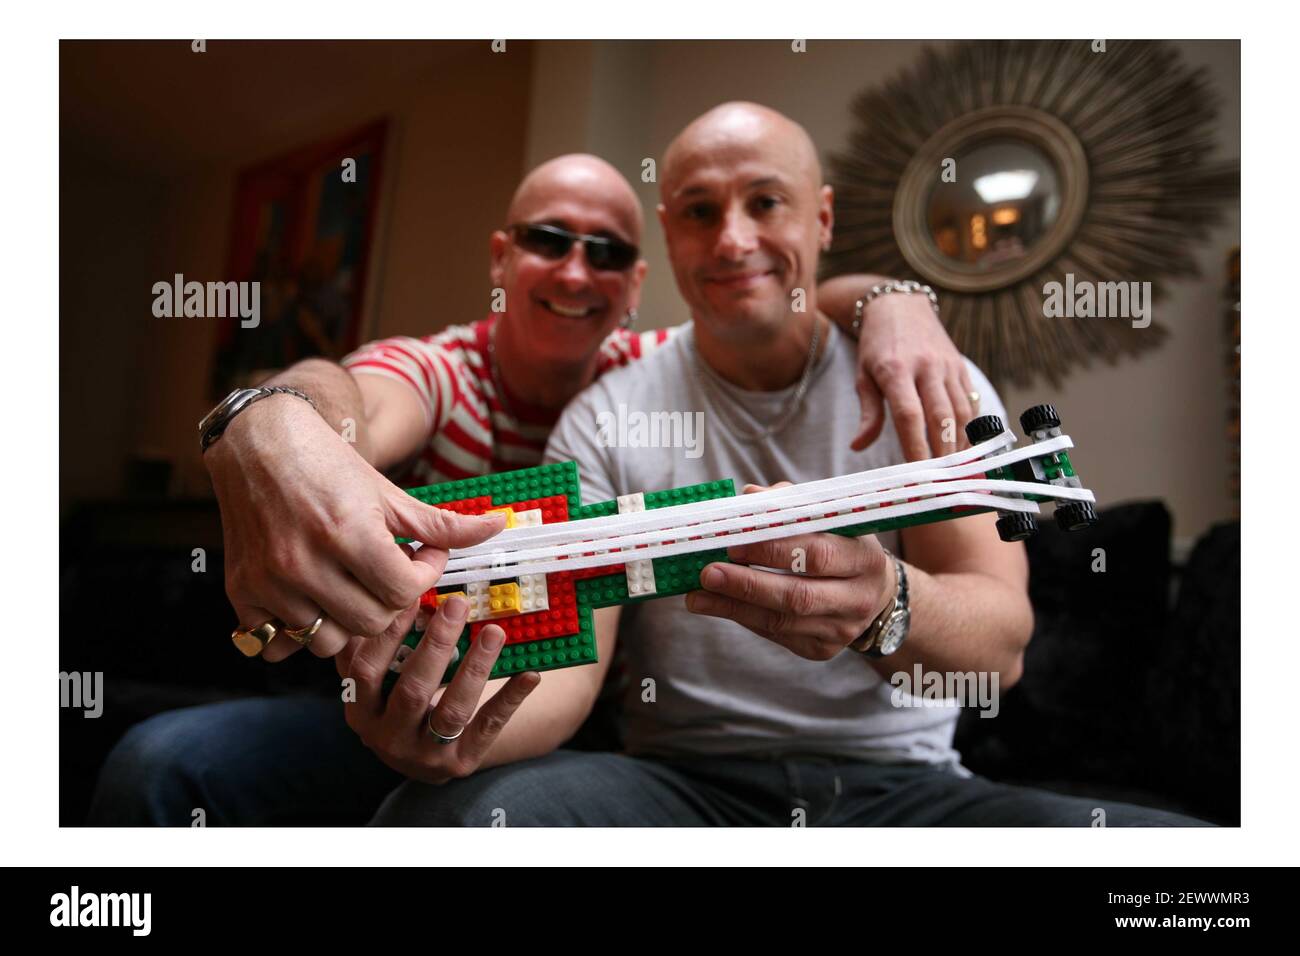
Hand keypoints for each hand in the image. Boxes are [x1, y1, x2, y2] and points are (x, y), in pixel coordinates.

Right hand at [206, 395, 505, 660]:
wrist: (259, 443)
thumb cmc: (329, 465)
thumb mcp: (389, 493)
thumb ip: (442, 523)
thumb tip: (498, 527)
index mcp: (347, 533)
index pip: (403, 591)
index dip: (423, 577)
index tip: (420, 556)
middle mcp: (304, 562)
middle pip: (371, 622)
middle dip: (391, 602)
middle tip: (391, 573)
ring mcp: (268, 581)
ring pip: (327, 641)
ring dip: (348, 623)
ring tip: (353, 588)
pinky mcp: (241, 591)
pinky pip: (277, 644)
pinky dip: (298, 631)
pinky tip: (313, 602)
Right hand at [335, 595, 540, 783]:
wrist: (419, 756)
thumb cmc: (396, 699)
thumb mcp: (375, 677)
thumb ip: (372, 641)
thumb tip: (391, 592)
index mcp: (360, 710)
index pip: (368, 670)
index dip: (389, 634)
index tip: (414, 597)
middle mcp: (387, 738)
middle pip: (413, 690)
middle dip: (437, 644)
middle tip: (459, 604)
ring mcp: (424, 755)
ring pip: (453, 710)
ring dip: (475, 668)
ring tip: (495, 632)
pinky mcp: (460, 762)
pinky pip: (488, 727)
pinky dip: (510, 699)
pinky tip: (529, 674)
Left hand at [684, 482, 895, 659]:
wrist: (874, 593)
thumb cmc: (840, 545)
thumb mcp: (828, 520)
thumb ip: (790, 505)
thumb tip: (748, 496)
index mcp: (864, 557)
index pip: (816, 554)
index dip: (773, 549)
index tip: (732, 542)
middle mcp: (858, 598)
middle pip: (798, 596)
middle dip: (747, 585)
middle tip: (707, 572)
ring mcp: (841, 629)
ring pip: (782, 622)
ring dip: (734, 608)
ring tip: (697, 596)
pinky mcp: (821, 649)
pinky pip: (777, 636)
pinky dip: (744, 619)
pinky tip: (717, 606)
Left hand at [851, 294, 977, 459]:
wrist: (900, 307)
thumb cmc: (877, 347)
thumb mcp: (863, 376)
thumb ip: (867, 413)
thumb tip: (858, 446)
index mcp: (895, 369)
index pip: (910, 415)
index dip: (916, 446)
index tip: (917, 472)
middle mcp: (926, 366)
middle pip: (941, 416)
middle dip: (943, 452)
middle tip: (942, 480)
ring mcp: (947, 365)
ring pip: (961, 411)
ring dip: (960, 443)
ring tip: (955, 470)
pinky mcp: (960, 366)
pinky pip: (970, 401)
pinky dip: (969, 427)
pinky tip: (964, 447)